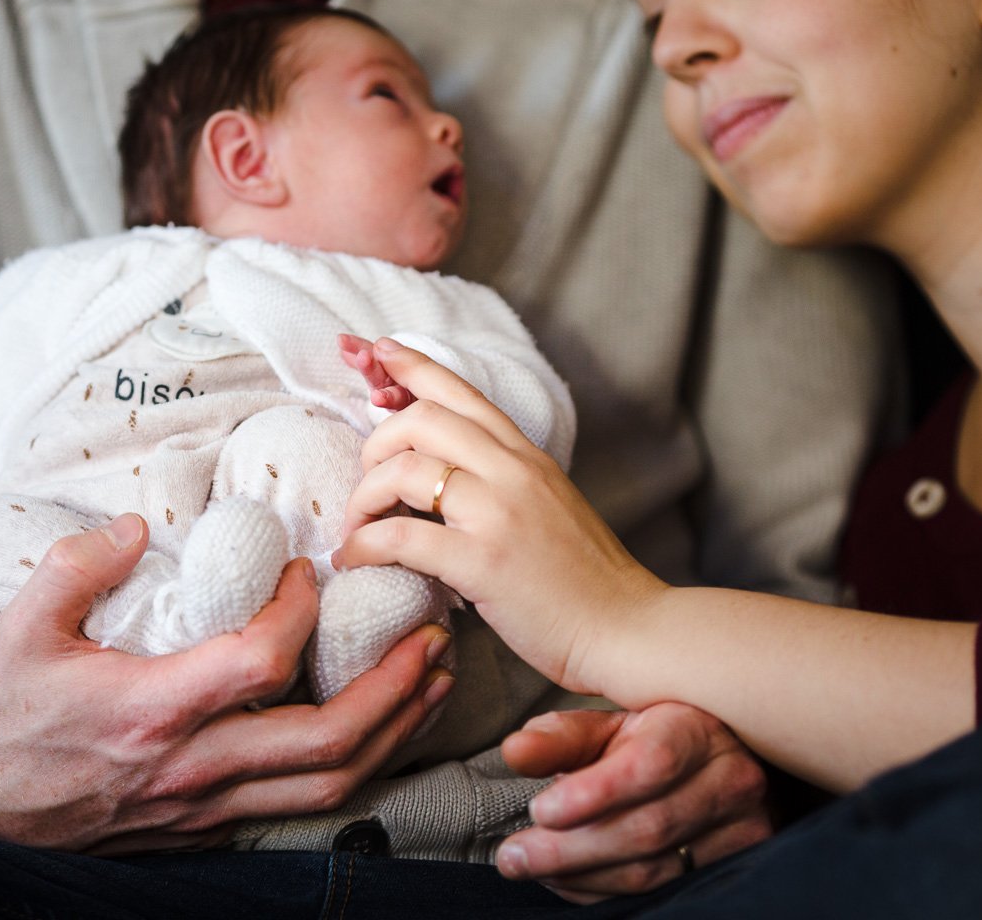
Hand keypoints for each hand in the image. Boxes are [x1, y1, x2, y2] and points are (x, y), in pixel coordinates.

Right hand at [0, 514, 451, 853]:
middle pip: (325, 741)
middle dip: (394, 689)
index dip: (299, 611)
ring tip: (434, 682)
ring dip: (394, 733)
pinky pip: (304, 804)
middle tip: (432, 637)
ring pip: (329, 785)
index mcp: (151, 708)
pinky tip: (384, 730)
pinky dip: (357, 766)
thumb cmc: (3, 719)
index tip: (308, 572)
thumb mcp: (22, 628)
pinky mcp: (211, 825)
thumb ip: (79, 565)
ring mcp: (209, 804)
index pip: (259, 661)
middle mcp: (194, 765)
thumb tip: (137, 525)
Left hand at [334, 339, 667, 695]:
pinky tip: (356, 560)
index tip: (379, 351)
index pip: (463, 392)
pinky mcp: (483, 561)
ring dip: (363, 498)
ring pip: (403, 470)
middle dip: (375, 444)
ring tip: (358, 529)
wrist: (625, 629)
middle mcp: (513, 471)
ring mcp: (498, 513)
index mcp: (526, 457)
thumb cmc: (585, 579)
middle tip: (366, 484)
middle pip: (422, 419)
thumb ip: (503, 482)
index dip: (414, 366)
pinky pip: (401, 536)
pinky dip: (365, 545)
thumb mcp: (548, 506)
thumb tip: (445, 477)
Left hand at [496, 704, 770, 902]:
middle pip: (647, 827)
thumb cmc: (652, 739)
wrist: (718, 764)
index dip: (594, 792)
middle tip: (512, 854)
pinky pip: (660, 893)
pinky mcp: (735, 867)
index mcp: (697, 728)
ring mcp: (742, 829)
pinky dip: (600, 890)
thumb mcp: (608, 726)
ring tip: (527, 864)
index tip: (540, 809)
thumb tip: (516, 751)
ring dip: (579, 874)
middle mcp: (731, 780)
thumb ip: (561, 738)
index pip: (651, 763)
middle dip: (570, 848)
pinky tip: (563, 879)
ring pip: (653, 869)